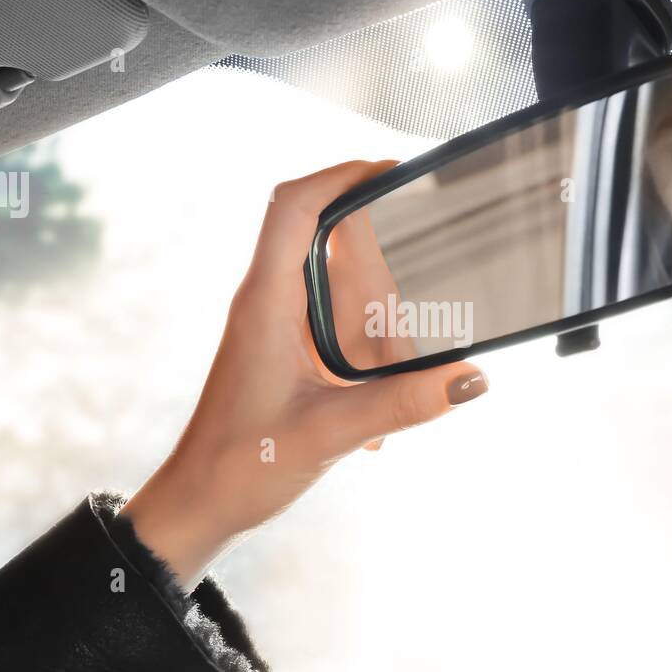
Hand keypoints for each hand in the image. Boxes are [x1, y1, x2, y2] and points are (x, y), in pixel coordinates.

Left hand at [121, 160, 487, 582]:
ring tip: (402, 354)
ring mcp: (271, 326)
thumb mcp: (331, 433)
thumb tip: (471, 378)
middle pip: (319, 235)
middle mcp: (265, 303)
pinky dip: (365, 340)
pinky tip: (385, 383)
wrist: (200, 503)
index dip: (338, 175)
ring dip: (373, 307)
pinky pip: (330, 320)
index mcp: (266, 304)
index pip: (293, 206)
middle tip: (418, 257)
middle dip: (374, 248)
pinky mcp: (280, 350)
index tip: (387, 168)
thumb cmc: (242, 466)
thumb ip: (403, 404)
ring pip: (330, 283)